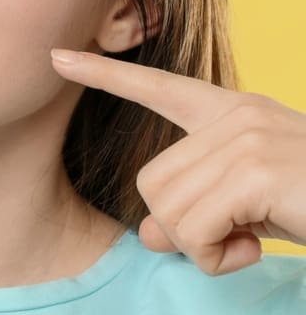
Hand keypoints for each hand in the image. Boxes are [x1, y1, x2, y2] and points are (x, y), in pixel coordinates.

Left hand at [50, 48, 305, 275]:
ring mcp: (246, 139)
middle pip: (152, 183)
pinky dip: (216, 258)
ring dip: (202, 246)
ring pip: (167, 210)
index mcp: (232, 113)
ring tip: (247, 239)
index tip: (57, 57)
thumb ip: (195, 209)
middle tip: (232, 234)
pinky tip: (254, 248)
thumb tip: (149, 235)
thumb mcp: (247, 207)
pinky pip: (194, 230)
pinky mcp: (257, 170)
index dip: (104, 75)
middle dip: (182, 226)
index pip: (157, 88)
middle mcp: (235, 116)